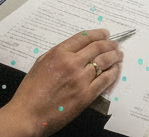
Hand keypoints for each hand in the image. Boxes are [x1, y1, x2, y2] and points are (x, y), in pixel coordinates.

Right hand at [0, 29, 122, 136]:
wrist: (28, 114)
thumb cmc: (30, 91)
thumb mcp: (40, 63)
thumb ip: (58, 54)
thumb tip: (74, 49)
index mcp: (59, 53)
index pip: (85, 37)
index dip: (98, 34)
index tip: (105, 33)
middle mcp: (72, 63)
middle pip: (98, 47)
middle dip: (110, 44)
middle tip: (115, 44)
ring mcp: (80, 79)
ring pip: (104, 62)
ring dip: (114, 56)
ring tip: (119, 55)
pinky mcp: (86, 95)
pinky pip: (105, 80)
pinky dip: (113, 73)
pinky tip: (115, 70)